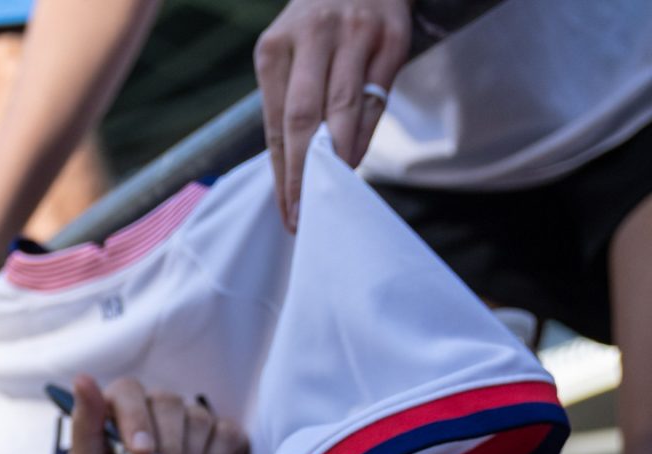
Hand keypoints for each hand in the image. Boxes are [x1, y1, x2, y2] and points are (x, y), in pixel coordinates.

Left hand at [64, 374, 245, 453]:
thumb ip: (84, 430)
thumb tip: (83, 378)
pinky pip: (227, 434)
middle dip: (164, 453)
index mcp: (119, 415)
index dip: (136, 419)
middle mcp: (157, 412)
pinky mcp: (225, 442)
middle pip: (168, 403)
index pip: (128, 391)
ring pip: (199, 420)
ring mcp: (193, 425)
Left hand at [254, 0, 411, 228]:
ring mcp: (355, 34)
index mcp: (275, 48)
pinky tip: (356, 161)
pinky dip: (366, 136)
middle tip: (306, 214)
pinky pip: (378, 99)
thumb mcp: (288, 51)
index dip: (281, 173)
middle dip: (304, 175)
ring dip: (339, 162)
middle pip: (305, 120)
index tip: (287, 210)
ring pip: (344, 112)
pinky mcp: (392, 37)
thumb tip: (293, 168)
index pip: (276, 124)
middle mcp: (313, 37)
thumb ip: (289, 102)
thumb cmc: (316, 26)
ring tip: (332, 196)